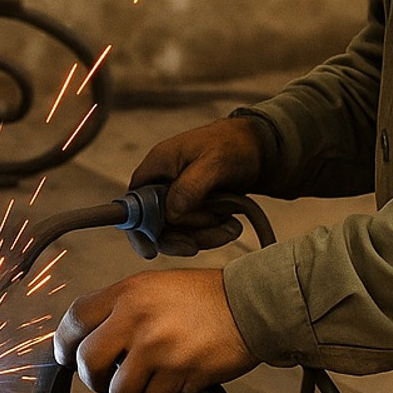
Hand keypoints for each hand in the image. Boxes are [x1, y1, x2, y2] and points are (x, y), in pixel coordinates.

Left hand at [53, 268, 257, 392]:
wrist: (249, 306)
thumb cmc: (202, 297)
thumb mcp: (153, 286)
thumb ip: (121, 308)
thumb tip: (90, 340)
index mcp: (127, 292)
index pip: (75, 319)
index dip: (64, 343)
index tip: (67, 355)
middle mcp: (136, 319)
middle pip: (86, 361)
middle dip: (92, 377)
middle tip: (105, 377)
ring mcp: (156, 349)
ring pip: (120, 390)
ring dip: (131, 390)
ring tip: (152, 373)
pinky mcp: (178, 374)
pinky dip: (162, 392)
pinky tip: (178, 370)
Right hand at [129, 118, 264, 254]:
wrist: (258, 149)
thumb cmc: (234, 144)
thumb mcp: (214, 162)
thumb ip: (190, 187)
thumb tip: (170, 213)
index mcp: (158, 165)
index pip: (134, 202)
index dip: (138, 227)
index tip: (151, 248)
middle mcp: (163, 183)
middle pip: (155, 224)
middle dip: (181, 235)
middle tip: (205, 234)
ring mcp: (177, 198)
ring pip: (177, 232)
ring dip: (202, 236)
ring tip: (228, 226)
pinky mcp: (193, 209)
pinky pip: (193, 232)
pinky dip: (211, 234)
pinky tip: (230, 224)